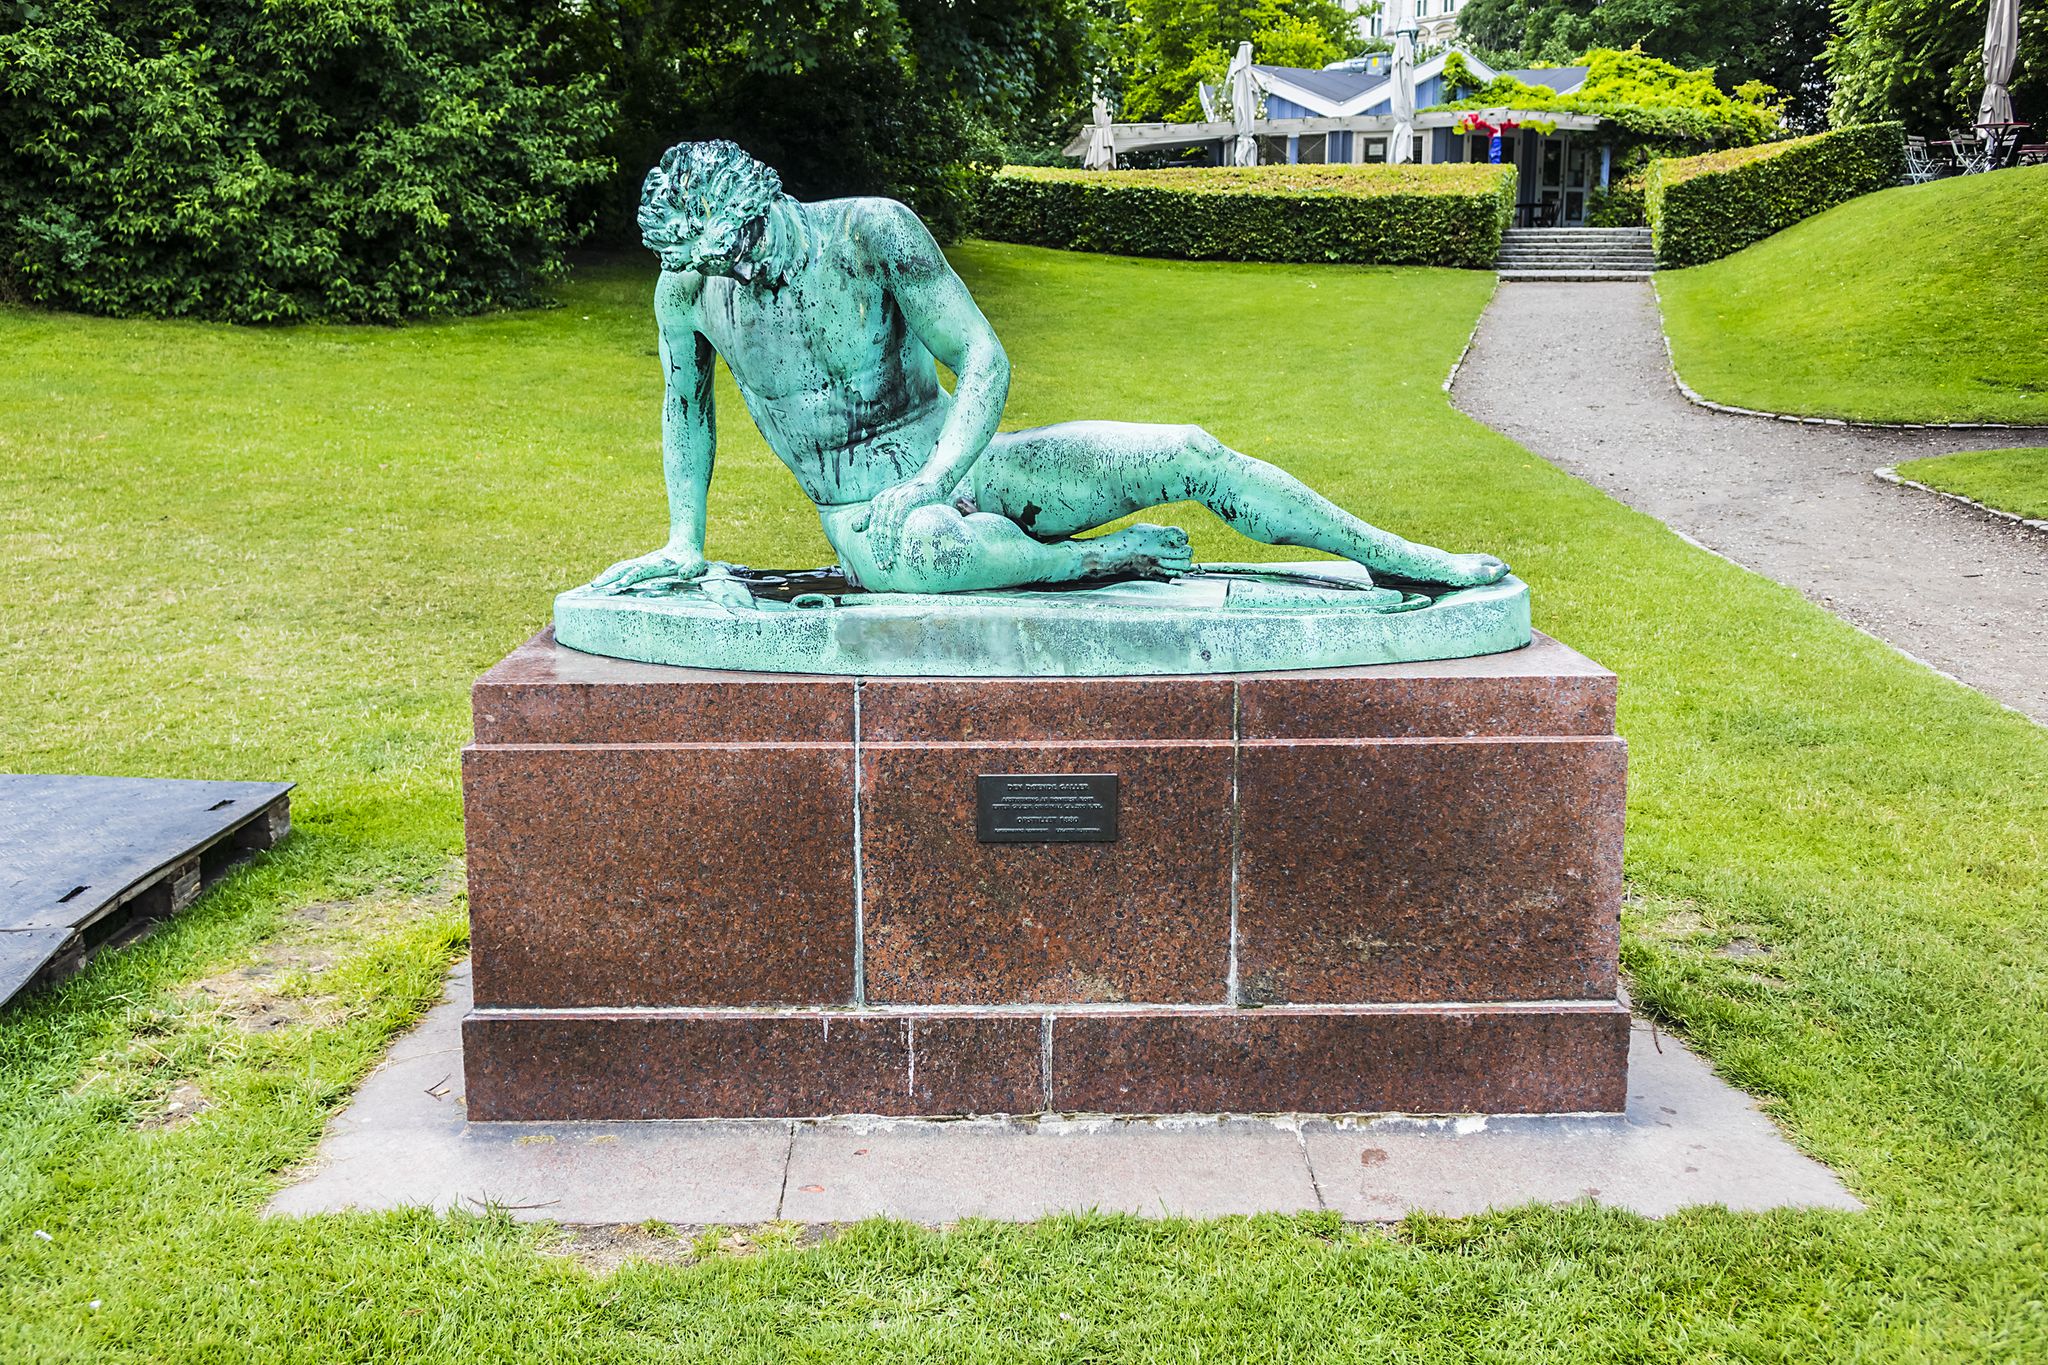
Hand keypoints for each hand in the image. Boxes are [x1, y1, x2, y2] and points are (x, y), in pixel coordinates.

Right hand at [589, 542, 708, 594]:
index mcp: (656, 564)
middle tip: (596, 587)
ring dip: (607, 575)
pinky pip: (622, 568)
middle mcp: (645, 562)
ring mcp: (641, 562)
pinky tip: (604, 579)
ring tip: (594, 585)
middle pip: (623, 568)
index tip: (617, 586)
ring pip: (620, 567)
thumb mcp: (696, 564)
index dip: (628, 578)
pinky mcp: (640, 564)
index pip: (639, 571)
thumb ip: (691, 569)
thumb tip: (684, 574)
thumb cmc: (692, 559)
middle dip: (609, 577)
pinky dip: (611, 573)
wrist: (685, 545)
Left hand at [851, 475, 946, 570]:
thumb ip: (872, 515)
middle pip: (878, 531)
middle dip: (879, 551)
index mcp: (878, 502)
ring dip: (887, 548)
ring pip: (886, 529)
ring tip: (889, 562)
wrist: (932, 479)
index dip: (874, 548)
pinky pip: (897, 523)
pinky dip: (896, 538)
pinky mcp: (906, 501)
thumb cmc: (912, 495)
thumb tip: (854, 528)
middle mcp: (883, 501)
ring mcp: (894, 500)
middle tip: (883, 567)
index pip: (872, 530)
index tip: (878, 562)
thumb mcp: (890, 504)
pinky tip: (898, 550)